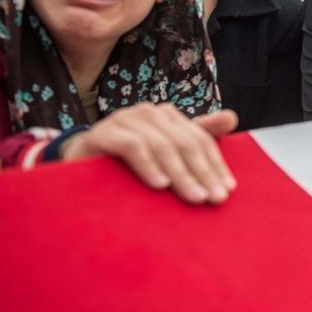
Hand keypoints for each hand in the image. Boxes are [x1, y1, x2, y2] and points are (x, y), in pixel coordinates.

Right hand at [62, 104, 238, 204]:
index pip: (200, 140)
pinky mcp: (103, 132)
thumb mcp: (165, 154)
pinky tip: (159, 184)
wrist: (79, 166)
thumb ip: (196, 138)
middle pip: (185, 143)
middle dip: (202, 173)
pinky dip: (148, 165)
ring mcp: (125, 119)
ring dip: (180, 174)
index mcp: (168, 117)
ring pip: (162, 145)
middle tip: (213, 198)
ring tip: (194, 197)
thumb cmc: (128, 162)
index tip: (227, 190)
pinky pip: (132, 146)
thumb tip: (231, 117)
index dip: (215, 164)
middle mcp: (149, 113)